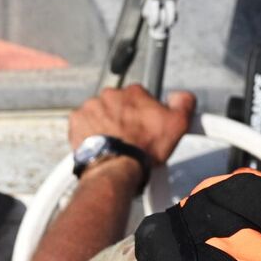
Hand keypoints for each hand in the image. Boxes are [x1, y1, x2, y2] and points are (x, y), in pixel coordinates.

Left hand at [67, 84, 195, 162]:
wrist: (115, 167)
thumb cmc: (143, 149)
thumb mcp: (177, 125)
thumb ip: (184, 103)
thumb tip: (182, 95)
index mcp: (134, 93)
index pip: (140, 96)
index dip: (143, 113)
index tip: (145, 126)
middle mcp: (112, 95)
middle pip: (119, 103)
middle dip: (124, 117)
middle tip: (130, 137)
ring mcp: (92, 106)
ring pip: (100, 112)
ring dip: (107, 124)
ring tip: (115, 142)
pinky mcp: (77, 120)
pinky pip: (83, 122)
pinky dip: (90, 131)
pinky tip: (101, 143)